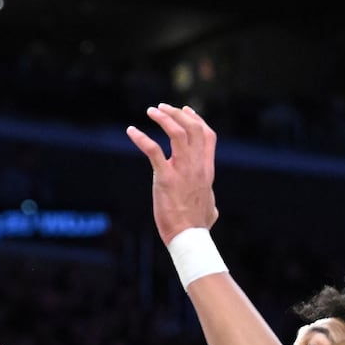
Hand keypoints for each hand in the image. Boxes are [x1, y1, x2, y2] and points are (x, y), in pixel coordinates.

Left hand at [126, 103, 219, 245]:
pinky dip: (141, 138)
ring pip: (176, 133)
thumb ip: (211, 204)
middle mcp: (196, 165)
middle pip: (192, 128)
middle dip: (178, 113)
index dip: (197, 119)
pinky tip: (131, 131)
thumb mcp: (211, 210)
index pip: (208, 136)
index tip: (186, 110)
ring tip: (151, 111)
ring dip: (163, 118)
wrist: (190, 237)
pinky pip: (153, 151)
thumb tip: (213, 211)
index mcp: (207, 169)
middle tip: (162, 107)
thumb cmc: (198, 227)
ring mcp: (182, 170)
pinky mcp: (165, 179)